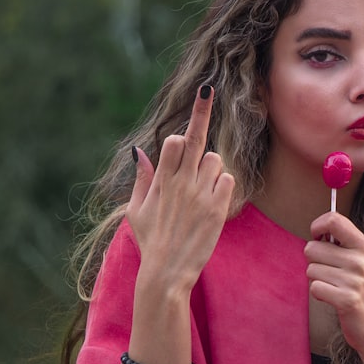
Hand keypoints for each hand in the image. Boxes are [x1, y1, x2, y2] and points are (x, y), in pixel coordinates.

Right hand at [126, 85, 234, 294]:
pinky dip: (222, 186)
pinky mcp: (217, 209)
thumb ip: (142, 179)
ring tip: (200, 190)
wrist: (166, 273)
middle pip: (195, 139)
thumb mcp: (136, 210)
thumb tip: (140, 152)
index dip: (182, 133)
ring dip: (211, 168)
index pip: (175, 141)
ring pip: (215, 160)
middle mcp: (180, 184)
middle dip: (201, 112)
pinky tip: (212, 201)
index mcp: (160, 181)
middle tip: (207, 90)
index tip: (191, 113)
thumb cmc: (151, 241)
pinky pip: (227, 180)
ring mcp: (200, 196)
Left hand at [305, 212, 363, 356]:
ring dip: (317, 280)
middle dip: (314, 261)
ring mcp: (354, 279)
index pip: (333, 219)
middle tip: (331, 273)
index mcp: (362, 245)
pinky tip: (333, 298)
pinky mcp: (346, 299)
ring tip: (335, 287)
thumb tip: (315, 230)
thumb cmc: (359, 290)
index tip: (318, 238)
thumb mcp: (358, 260)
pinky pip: (314, 288)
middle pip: (312, 247)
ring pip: (311, 269)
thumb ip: (340, 243)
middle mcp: (359, 259)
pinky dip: (319, 294)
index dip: (317, 226)